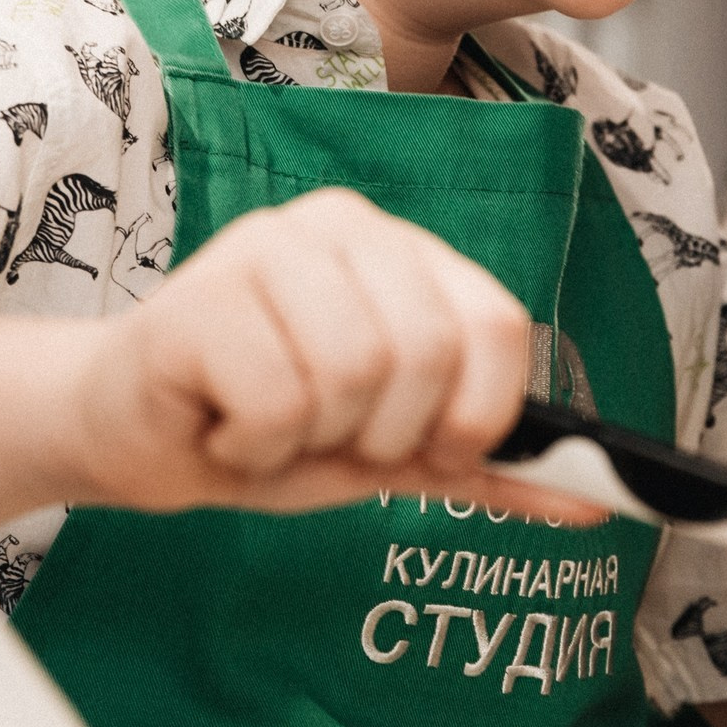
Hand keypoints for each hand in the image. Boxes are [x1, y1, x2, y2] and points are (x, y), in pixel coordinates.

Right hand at [73, 186, 593, 520]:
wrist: (131, 437)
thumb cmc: (266, 430)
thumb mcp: (390, 452)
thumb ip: (484, 464)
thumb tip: (595, 499)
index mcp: (400, 251)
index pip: (497, 322)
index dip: (481, 410)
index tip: (436, 451)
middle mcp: (340, 228)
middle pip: (426, 351)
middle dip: (382, 432)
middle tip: (327, 436)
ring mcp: (266, 249)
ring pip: (352, 374)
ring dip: (309, 439)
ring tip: (270, 424)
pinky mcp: (201, 296)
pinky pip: (277, 400)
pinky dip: (253, 445)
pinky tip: (223, 425)